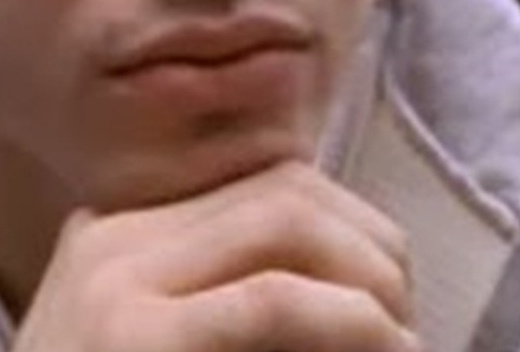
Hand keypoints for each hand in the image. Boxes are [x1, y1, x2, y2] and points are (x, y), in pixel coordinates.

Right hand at [11, 160, 417, 351]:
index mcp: (115, 239)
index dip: (351, 227)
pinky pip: (273, 300)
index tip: (393, 293)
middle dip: (371, 244)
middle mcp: (110, 239)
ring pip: (286, 220)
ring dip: (371, 278)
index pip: (261, 184)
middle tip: (410, 320)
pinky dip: (352, 322)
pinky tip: (390, 351)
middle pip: (280, 189)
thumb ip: (228, 311)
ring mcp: (113, 281)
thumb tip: (366, 281)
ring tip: (406, 342)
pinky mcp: (132, 337)